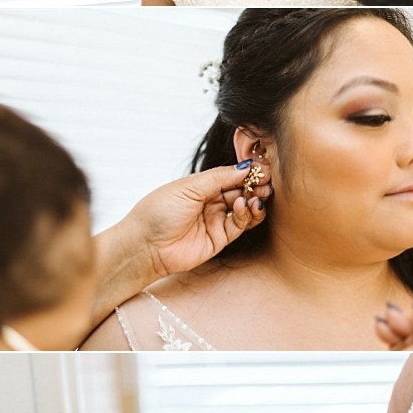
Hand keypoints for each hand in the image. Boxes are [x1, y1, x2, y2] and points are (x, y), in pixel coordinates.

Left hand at [117, 161, 272, 280]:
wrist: (145, 245)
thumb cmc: (158, 211)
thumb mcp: (189, 187)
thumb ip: (218, 178)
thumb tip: (245, 167)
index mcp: (200, 186)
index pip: (229, 176)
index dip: (246, 172)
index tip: (262, 168)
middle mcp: (209, 202)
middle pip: (240, 191)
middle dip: (254, 185)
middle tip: (266, 181)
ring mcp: (215, 220)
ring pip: (244, 208)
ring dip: (254, 200)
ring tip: (258, 195)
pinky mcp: (219, 239)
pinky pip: (239, 225)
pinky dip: (246, 215)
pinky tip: (245, 206)